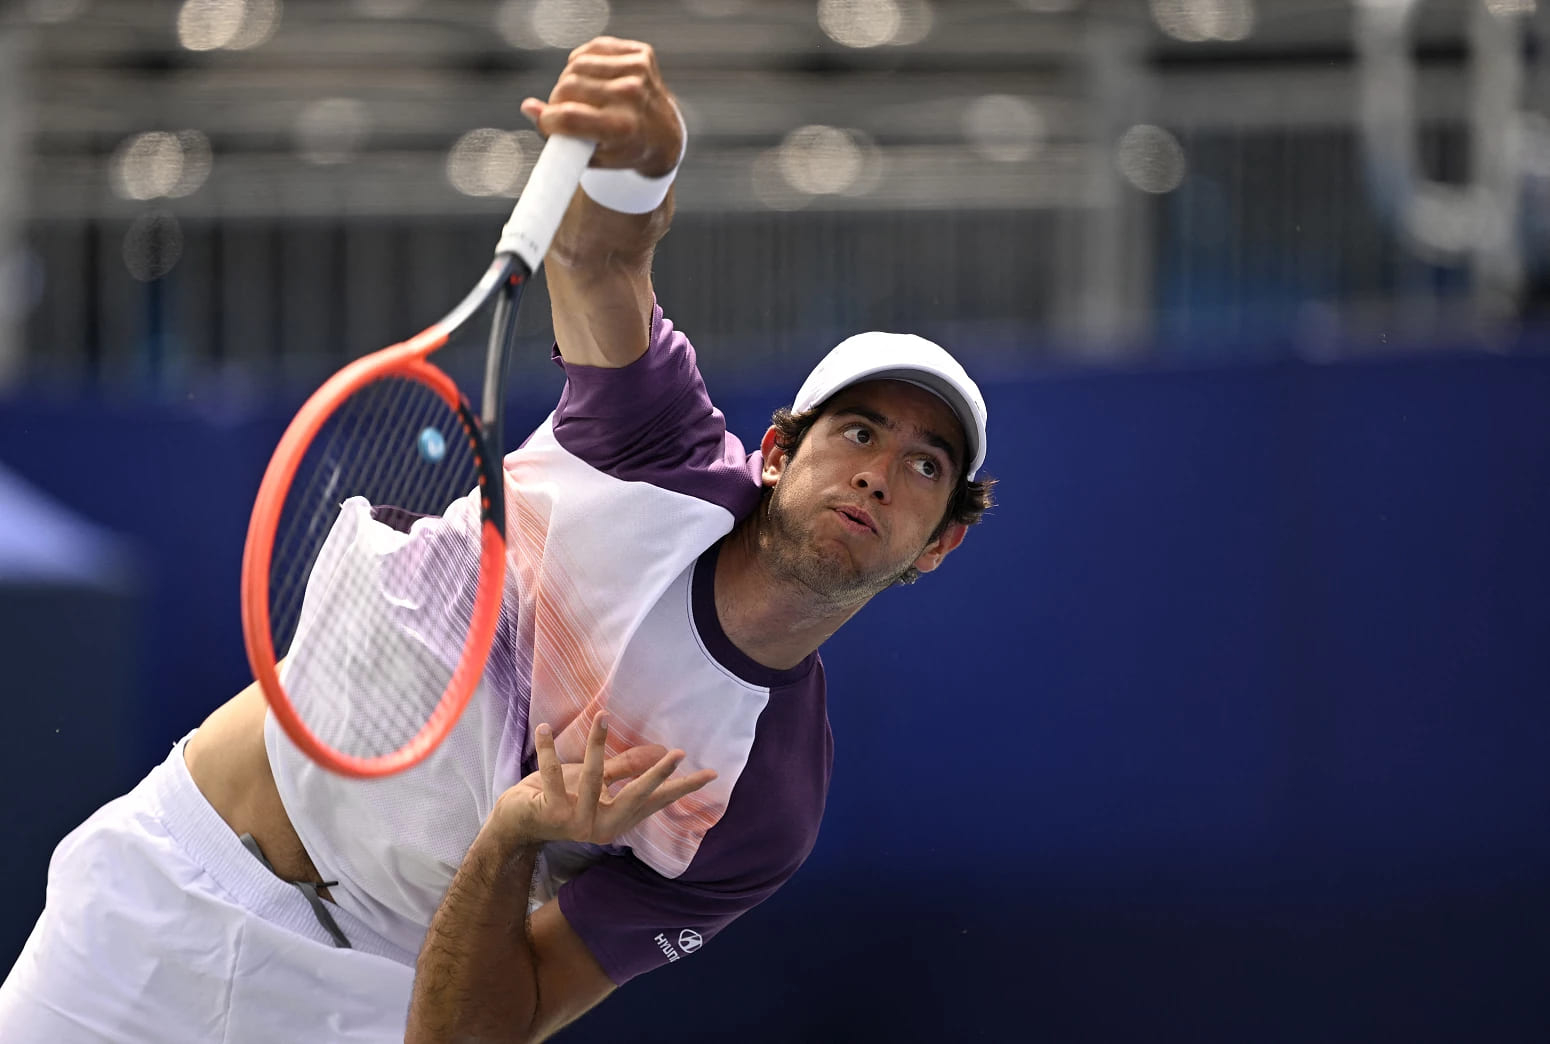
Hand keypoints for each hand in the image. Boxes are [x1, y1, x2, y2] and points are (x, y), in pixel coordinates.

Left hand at [493, 713, 715, 846]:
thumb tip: (658, 752)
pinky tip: (545, 729)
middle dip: (657, 774)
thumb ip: (623, 769)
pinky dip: (548, 750)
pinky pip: (554, 775)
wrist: (517, 824)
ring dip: (597, 744)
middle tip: (678, 753)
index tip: (710, 773)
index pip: (657, 801)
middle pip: (636, 796)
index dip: (683, 787)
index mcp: (618, 819)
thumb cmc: (559, 798)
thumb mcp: (596, 782)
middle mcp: (603, 826)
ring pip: (594, 779)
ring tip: (602, 717)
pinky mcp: (552, 814)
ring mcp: (578, 823)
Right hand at [520, 37, 682, 176]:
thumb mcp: (592, 156)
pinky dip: (586, 63)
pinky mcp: (641, 54)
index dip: (549, 120)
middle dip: (557, 101)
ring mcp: (639, 72)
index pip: (569, 116)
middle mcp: (633, 96)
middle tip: (564, 112)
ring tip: (580, 97)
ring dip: (570, 81)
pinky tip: (593, 79)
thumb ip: (558, 136)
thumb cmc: (624, 150)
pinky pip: (593, 49)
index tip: (547, 123)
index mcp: (623, 128)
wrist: (665, 135)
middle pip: (568, 87)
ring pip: (577, 64)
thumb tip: (528, 107)